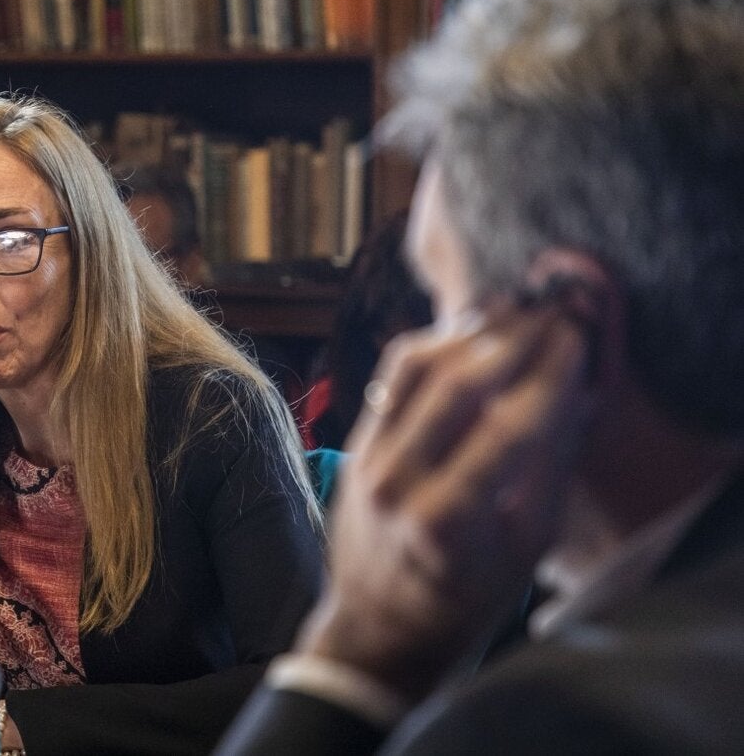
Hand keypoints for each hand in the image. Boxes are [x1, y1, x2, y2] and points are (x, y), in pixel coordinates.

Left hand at [297, 301, 595, 699]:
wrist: (378, 625)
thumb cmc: (465, 597)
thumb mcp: (525, 551)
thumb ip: (548, 472)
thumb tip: (574, 391)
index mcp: (451, 522)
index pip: (509, 427)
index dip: (549, 373)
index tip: (578, 336)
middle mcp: (401, 483)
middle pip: (460, 385)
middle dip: (514, 338)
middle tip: (553, 309)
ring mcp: (369, 459)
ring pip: (417, 368)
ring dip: (469, 329)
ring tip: (514, 308)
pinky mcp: (354, 443)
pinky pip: (393, 377)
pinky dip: (431, 345)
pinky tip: (467, 331)